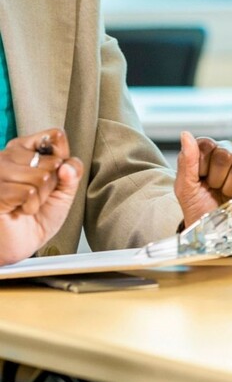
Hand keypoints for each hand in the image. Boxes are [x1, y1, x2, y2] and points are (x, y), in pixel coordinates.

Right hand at [0, 129, 83, 265]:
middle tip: (35, 196)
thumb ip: (73, 172)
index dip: (62, 159)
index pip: (55, 136)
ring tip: (26, 204)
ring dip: (40, 197)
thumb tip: (67, 165)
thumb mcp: (64, 191)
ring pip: (41, 177)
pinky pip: (28, 192)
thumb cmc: (38, 216)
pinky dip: (30, 206)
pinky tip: (18, 211)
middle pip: (52, 160)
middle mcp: (8, 156)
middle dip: (51, 184)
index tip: (54, 175)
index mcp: (24, 149)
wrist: (18, 244)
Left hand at [174, 132, 231, 237]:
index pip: (206, 144)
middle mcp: (229, 155)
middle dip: (216, 178)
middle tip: (214, 189)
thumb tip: (185, 134)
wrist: (215, 235)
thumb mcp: (185, 189)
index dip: (201, 165)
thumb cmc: (199, 210)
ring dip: (230, 189)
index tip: (199, 180)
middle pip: (224, 153)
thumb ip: (186, 161)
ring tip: (227, 196)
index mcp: (208, 153)